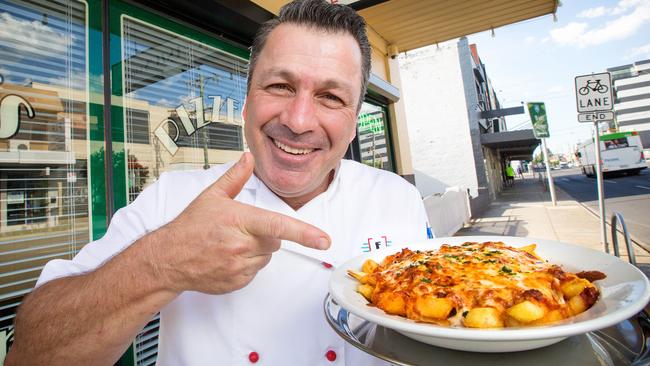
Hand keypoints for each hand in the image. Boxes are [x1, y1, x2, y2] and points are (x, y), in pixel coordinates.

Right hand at [153, 152, 330, 294]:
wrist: (168, 260)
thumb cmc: (190, 227)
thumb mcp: (211, 197)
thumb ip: (235, 177)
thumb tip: (247, 158)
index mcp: (240, 221)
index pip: (278, 226)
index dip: (305, 233)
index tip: (324, 240)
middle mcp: (242, 246)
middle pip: (276, 240)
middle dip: (266, 233)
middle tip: (241, 230)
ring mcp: (240, 267)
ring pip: (267, 256)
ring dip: (257, 250)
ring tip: (231, 244)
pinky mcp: (238, 282)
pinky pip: (256, 271)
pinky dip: (248, 264)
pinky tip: (228, 257)